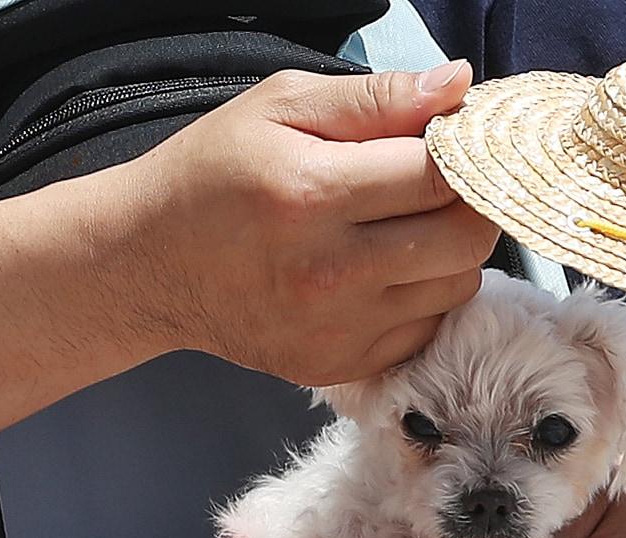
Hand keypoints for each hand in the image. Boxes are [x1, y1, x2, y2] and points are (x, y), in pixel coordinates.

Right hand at [113, 61, 497, 383]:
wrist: (152, 264)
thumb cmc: (215, 174)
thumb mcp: (281, 106)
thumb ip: (377, 97)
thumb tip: (457, 85)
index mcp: (313, 192)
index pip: (440, 176)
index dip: (465, 156)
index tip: (459, 146)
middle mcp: (330, 271)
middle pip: (465, 240)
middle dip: (472, 205)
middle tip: (443, 187)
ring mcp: (338, 327)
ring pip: (456, 287)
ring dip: (450, 253)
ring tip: (405, 228)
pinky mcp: (341, 364)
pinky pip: (426, 329)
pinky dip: (422, 297)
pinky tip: (383, 272)